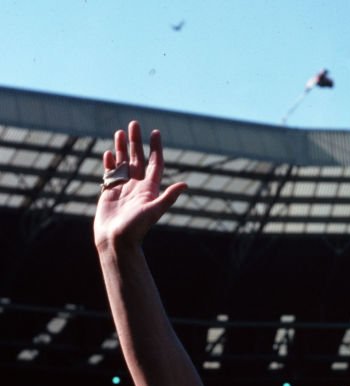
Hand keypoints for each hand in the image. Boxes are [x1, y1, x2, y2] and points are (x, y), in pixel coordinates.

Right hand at [94, 121, 186, 250]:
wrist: (116, 242)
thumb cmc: (136, 229)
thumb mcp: (154, 211)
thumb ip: (168, 197)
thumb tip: (185, 184)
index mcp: (149, 189)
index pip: (155, 164)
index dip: (156, 149)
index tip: (155, 133)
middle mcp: (137, 187)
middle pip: (138, 159)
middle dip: (136, 142)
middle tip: (134, 124)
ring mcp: (123, 189)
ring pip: (123, 164)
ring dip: (121, 148)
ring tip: (120, 132)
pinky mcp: (109, 193)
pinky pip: (110, 174)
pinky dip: (109, 163)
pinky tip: (108, 153)